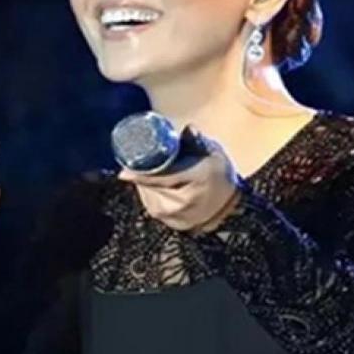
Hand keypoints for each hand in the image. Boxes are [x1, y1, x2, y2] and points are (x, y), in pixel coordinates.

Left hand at [117, 127, 241, 232]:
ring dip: (146, 184)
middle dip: (143, 173)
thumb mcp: (213, 153)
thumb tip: (187, 129)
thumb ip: (197, 140)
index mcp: (195, 178)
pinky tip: (159, 188)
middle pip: (150, 185)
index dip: (139, 174)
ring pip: (148, 196)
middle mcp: (183, 201)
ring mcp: (176, 215)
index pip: (160, 177)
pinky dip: (151, 195)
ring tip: (158, 173)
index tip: (123, 171)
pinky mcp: (172, 224)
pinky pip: (152, 205)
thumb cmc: (219, 176)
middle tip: (146, 160)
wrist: (230, 209)